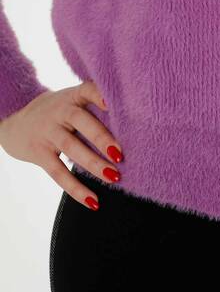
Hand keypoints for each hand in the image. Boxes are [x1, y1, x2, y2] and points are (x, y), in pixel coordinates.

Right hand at [0, 81, 123, 209]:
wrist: (14, 122)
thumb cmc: (57, 112)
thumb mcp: (71, 100)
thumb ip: (95, 108)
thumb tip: (133, 128)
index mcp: (72, 96)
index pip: (87, 89)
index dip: (99, 94)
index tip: (112, 102)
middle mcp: (60, 111)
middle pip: (81, 122)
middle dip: (102, 138)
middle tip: (121, 154)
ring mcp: (47, 131)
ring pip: (71, 148)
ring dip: (94, 164)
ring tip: (114, 177)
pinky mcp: (38, 153)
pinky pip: (58, 173)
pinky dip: (76, 188)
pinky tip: (93, 201)